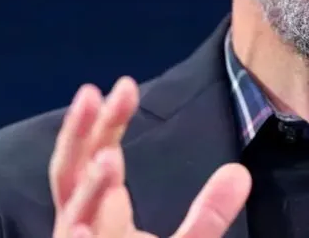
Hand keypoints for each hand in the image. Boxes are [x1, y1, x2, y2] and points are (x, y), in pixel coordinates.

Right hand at [50, 77, 251, 237]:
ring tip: (108, 159)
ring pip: (69, 216)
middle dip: (80, 134)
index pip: (97, 155)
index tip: (125, 84)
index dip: (107, 120)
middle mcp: (80, 228)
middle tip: (94, 93)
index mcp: (101, 214)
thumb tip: (240, 172)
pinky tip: (78, 229)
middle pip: (69, 172)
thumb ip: (207, 214)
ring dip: (86, 189)